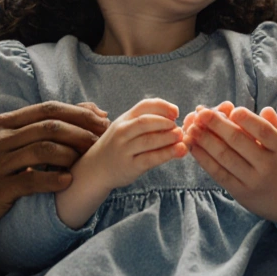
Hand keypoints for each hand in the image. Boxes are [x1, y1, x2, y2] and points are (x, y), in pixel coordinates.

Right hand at [0, 101, 108, 228]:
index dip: (79, 112)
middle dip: (81, 132)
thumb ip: (46, 124)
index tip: (102, 121)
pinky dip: (53, 180)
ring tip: (86, 161)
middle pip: (49, 126)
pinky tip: (68, 181)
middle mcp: (2, 137)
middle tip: (100, 141)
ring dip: (70, 154)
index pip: (50, 108)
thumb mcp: (13, 139)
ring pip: (42, 149)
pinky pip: (30, 180)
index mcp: (8, 122)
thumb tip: (93, 109)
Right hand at [57, 98, 186, 227]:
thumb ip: (145, 121)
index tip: (176, 112)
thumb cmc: (117, 146)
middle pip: (147, 122)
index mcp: (124, 119)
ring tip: (180, 137)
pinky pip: (151, 158)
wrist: (95, 170)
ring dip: (169, 138)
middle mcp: (122, 132)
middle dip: (166, 123)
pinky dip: (167, 154)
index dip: (163, 106)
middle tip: (179, 127)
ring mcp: (124, 149)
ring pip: (150, 140)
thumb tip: (174, 116)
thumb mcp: (125, 128)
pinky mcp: (130, 166)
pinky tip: (179, 151)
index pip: (144, 106)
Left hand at [185, 104, 276, 236]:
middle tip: (202, 112)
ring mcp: (254, 182)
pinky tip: (194, 147)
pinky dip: (204, 160)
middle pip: (238, 142)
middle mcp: (268, 167)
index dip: (246, 119)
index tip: (232, 108)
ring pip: (225, 157)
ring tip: (191, 127)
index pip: (262, 131)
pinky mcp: (242, 194)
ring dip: (205, 141)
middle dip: (217, 125)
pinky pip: (220, 174)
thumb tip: (263, 109)